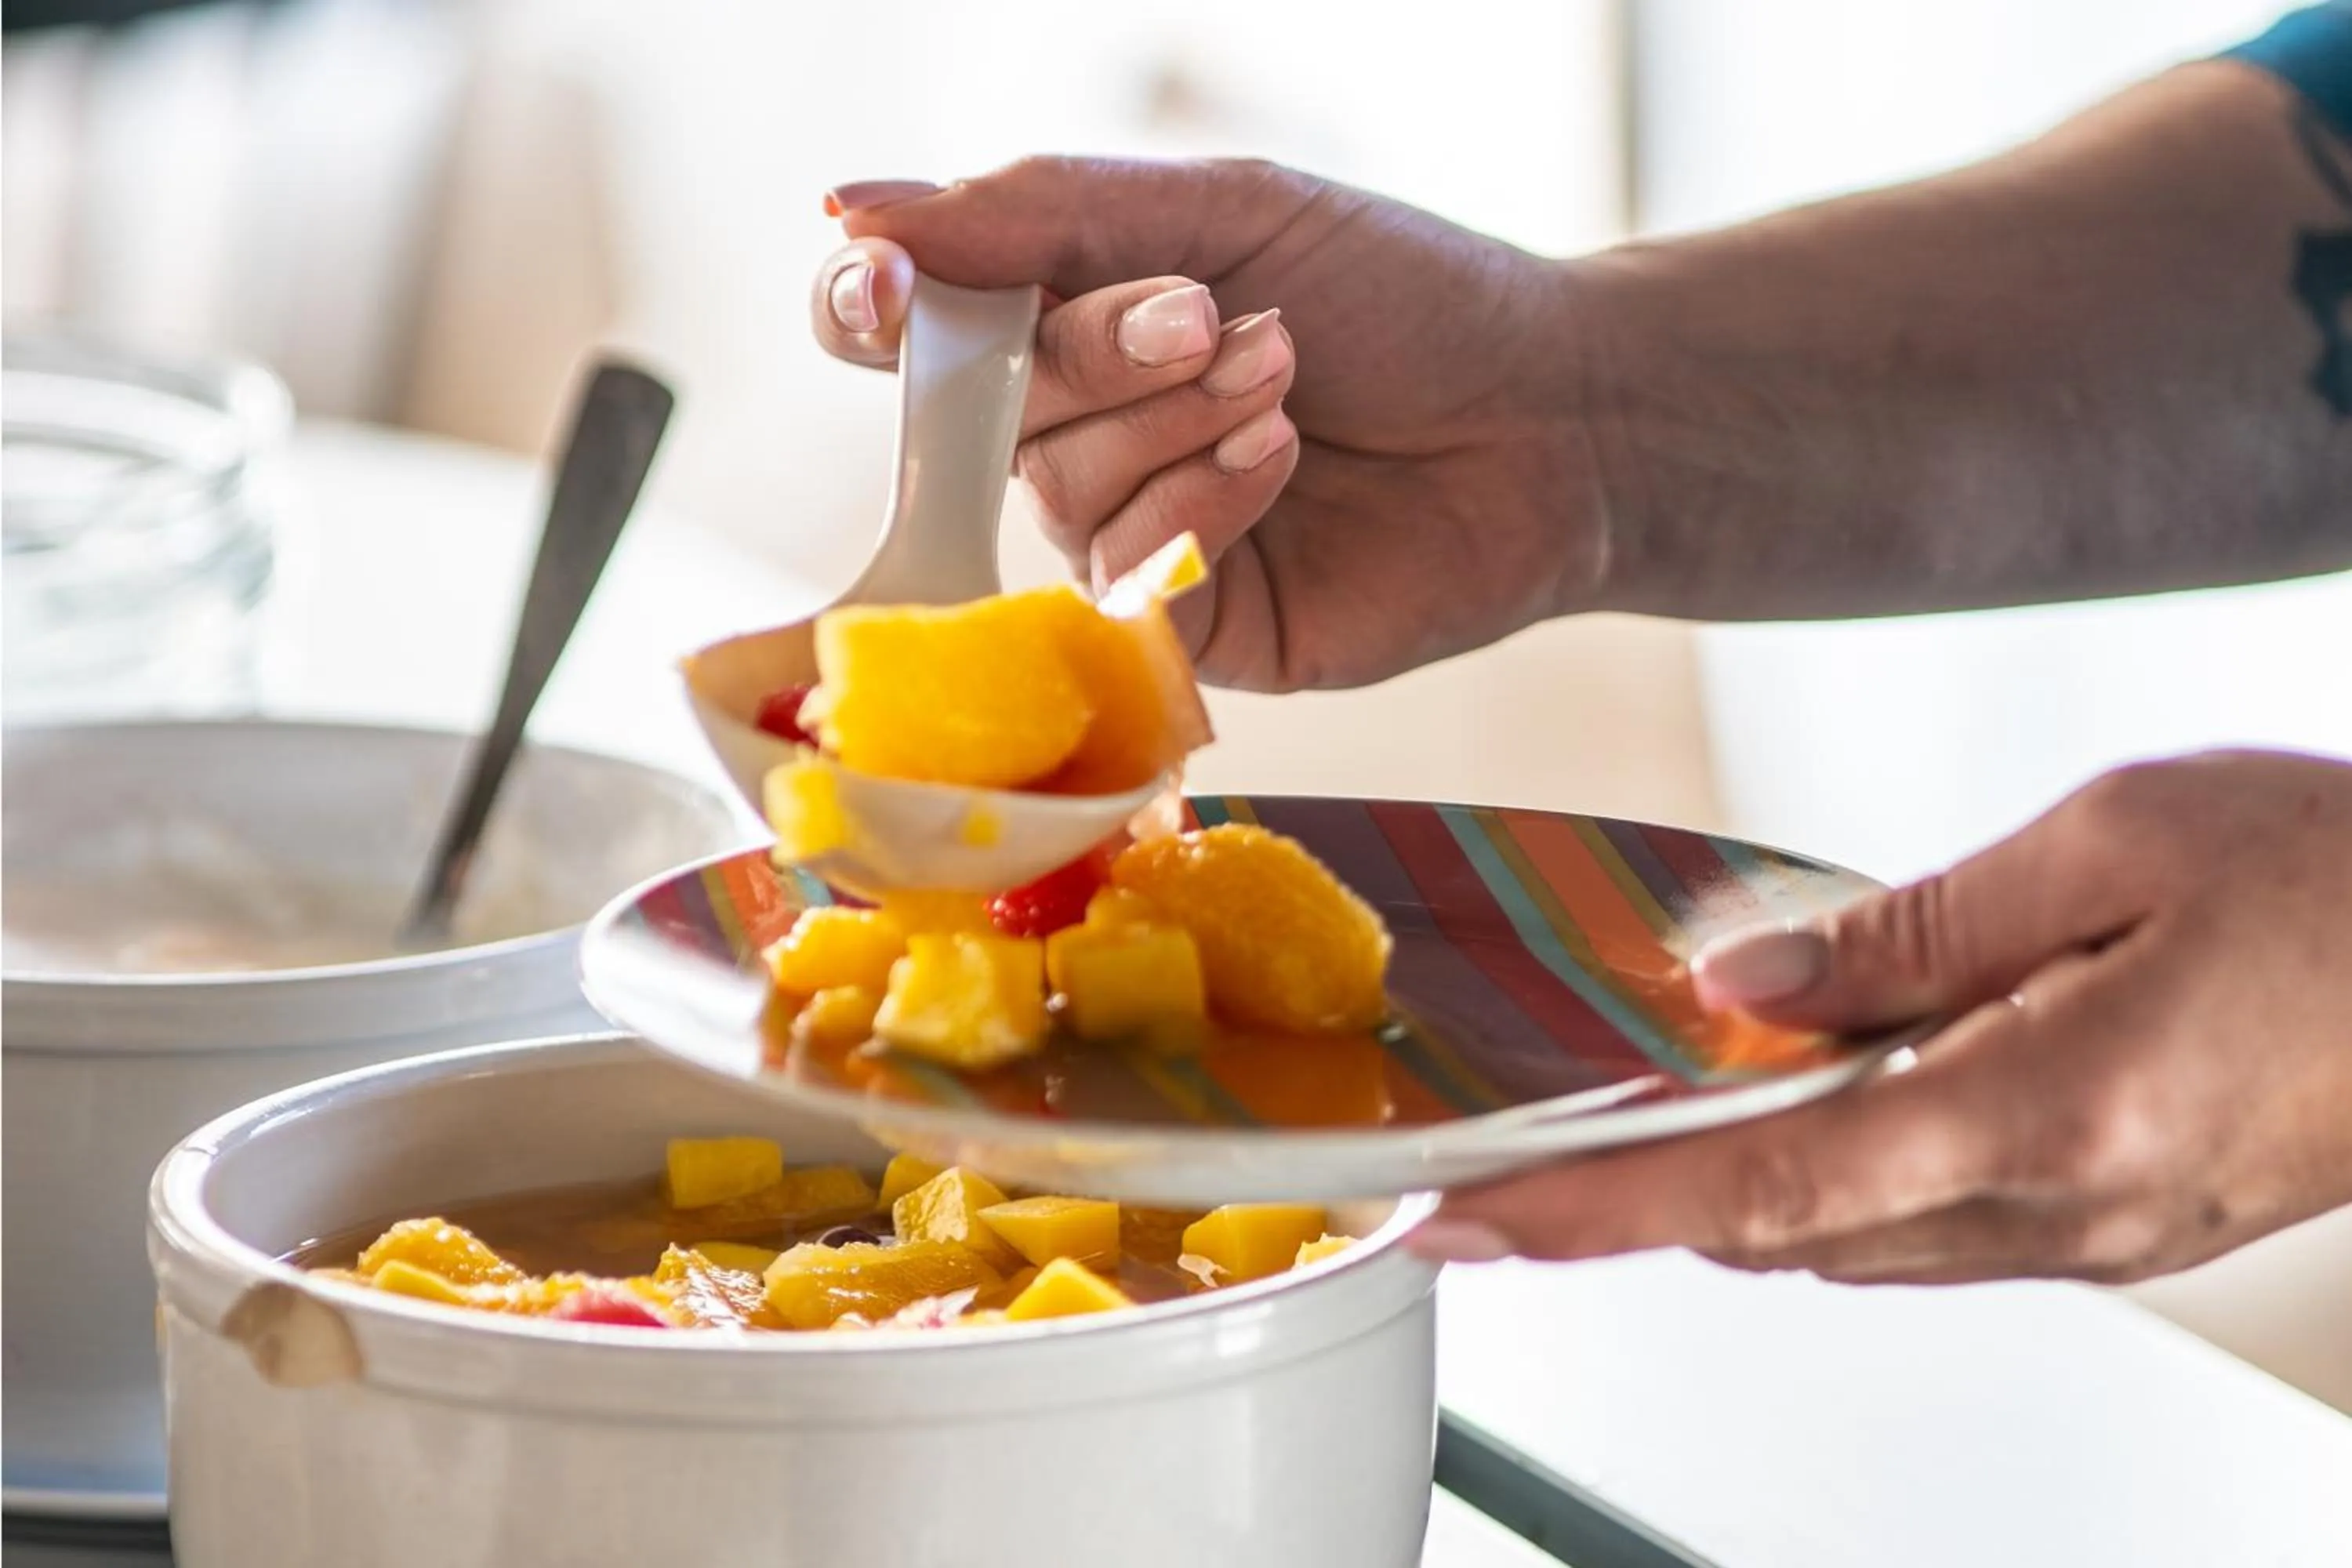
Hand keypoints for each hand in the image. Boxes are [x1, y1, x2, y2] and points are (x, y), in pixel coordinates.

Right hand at [808, 163, 1600, 690]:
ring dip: (1173, 420)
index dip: (872, 304)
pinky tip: (1284, 460)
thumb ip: (1048, 210)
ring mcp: (1126, 532)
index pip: (910, 322)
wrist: (1552, 413)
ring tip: (1286, 380)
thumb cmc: (1404, 297)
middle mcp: (1077, 433)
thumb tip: (854, 208)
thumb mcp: (1230, 208)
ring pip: (1053, 487)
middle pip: (979, 401)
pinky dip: (1198, 505)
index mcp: (1071, 315)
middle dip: (1095, 349)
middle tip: (1211, 314)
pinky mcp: (1186, 627)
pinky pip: (1122, 574)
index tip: (886, 281)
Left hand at [1407, 750, 2351, 1284]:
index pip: (1759, 1185)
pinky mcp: (2111, 1223)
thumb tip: (1751, 981)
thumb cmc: (2340, 877)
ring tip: (1635, 1107)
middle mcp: (2057, 1208)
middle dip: (1637, 1191)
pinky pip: (1922, 1220)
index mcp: (2046, 1109)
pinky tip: (1805, 1093)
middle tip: (1515, 1142)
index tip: (1465, 1213)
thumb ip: (1910, 928)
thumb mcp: (2113, 841)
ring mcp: (2088, 1236)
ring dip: (1730, 1176)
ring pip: (1842, 1233)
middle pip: (1778, 1224)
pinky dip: (1829, 1170)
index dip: (1592, 1207)